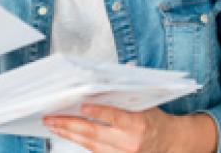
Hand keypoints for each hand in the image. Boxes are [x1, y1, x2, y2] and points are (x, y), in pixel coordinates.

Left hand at [43, 105, 216, 152]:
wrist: (169, 143)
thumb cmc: (154, 118)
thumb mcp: (145, 101)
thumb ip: (125, 91)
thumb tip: (108, 75)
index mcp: (139, 124)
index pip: (115, 117)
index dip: (98, 112)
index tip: (82, 106)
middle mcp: (129, 142)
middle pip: (95, 133)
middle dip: (69, 125)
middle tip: (50, 118)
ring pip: (90, 144)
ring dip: (69, 134)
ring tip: (52, 126)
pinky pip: (94, 151)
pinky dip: (78, 141)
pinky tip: (66, 134)